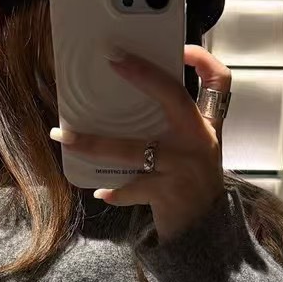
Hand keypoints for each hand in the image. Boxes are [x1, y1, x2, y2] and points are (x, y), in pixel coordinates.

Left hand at [49, 45, 232, 242]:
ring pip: (131, 149)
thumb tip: (126, 105)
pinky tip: (101, 192)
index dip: (203, 58)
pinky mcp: (168, 193)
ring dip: (93, 143)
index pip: (219, 81)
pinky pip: (132, 188)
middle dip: (143, 75)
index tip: (179, 47)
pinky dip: (115, 192)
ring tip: (63, 136)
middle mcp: (199, 141)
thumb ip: (176, 127)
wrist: (206, 234)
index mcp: (206, 126)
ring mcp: (183, 167)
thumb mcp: (195, 152)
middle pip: (174, 97)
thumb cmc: (193, 186)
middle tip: (114, 60)